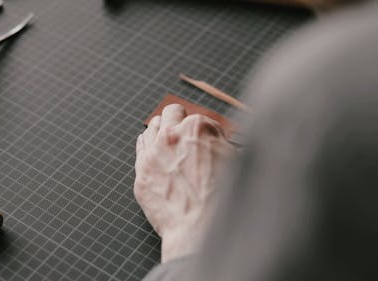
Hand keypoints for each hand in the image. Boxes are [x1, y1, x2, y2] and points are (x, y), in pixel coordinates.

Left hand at [135, 104, 234, 261]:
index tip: (209, 144)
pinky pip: (140, 147)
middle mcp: (172, 135)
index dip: (208, 133)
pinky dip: (148, 147)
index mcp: (199, 128)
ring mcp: (153, 153)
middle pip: (172, 113)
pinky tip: (155, 154)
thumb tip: (224, 145)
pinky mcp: (142, 172)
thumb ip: (226, 147)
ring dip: (162, 131)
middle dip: (181, 121)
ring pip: (153, 127)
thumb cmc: (222, 199)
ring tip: (171, 144)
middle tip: (187, 135)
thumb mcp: (237, 163)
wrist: (201, 229)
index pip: (202, 119)